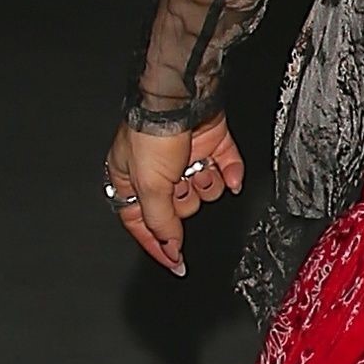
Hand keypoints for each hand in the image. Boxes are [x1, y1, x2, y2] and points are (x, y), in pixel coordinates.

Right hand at [105, 115, 243, 277]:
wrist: (181, 98)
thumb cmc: (151, 134)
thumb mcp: (148, 186)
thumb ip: (160, 221)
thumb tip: (170, 246)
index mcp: (132, 183)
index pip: (144, 225)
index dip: (159, 245)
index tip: (176, 264)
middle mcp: (159, 174)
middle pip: (181, 209)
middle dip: (185, 197)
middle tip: (178, 180)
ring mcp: (187, 160)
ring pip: (207, 192)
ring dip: (206, 181)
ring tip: (196, 163)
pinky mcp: (211, 147)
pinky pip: (229, 171)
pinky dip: (232, 173)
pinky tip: (230, 175)